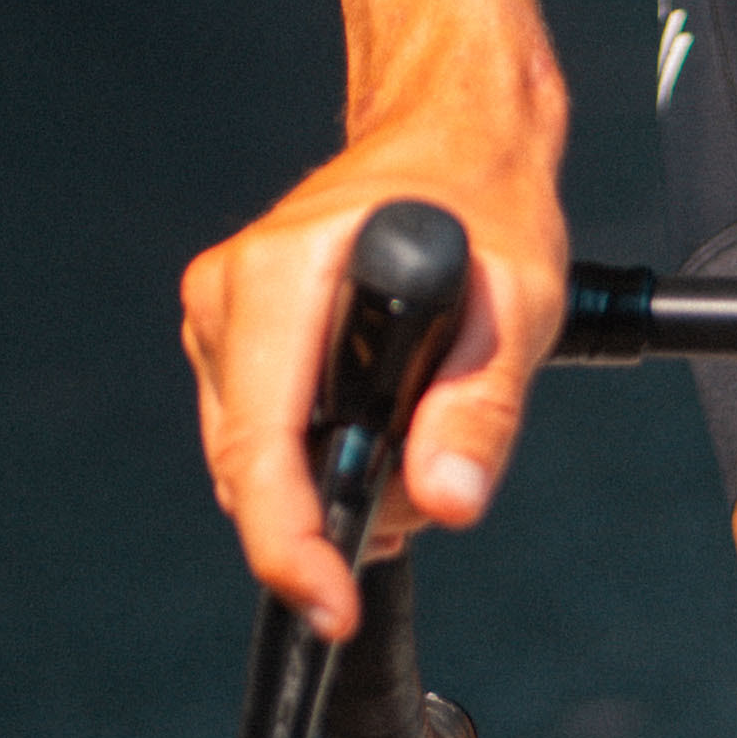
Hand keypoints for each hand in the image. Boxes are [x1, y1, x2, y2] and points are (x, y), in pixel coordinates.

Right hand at [178, 127, 565, 639]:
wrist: (452, 133)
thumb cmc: (484, 198)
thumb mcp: (516, 302)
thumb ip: (481, 407)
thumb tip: (447, 502)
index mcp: (283, 274)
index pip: (261, 441)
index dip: (290, 542)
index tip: (332, 604)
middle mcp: (230, 290)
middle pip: (251, 466)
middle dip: (333, 515)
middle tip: (434, 486)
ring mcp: (220, 311)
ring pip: (251, 460)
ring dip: (330, 484)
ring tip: (423, 434)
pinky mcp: (229, 333)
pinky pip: (258, 434)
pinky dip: (316, 455)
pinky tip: (381, 420)